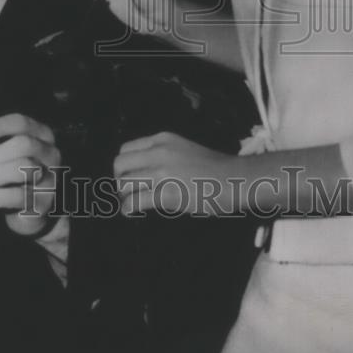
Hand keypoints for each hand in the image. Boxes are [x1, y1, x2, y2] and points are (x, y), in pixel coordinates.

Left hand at [0, 113, 60, 237]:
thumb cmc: (16, 170)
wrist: (31, 207)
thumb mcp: (4, 148)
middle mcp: (51, 154)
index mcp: (42, 135)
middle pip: (25, 144)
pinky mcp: (44, 203)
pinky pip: (18, 196)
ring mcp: (50, 179)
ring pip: (22, 170)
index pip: (22, 123)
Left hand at [114, 131, 240, 216]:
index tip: (129, 176)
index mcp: (162, 139)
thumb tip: (144, 171)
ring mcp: (162, 172)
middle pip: (120, 164)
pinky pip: (135, 201)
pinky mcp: (166, 193)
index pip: (126, 148)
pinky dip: (128, 208)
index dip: (124, 165)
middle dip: (119, 179)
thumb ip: (163, 155)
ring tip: (130, 202)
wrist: (233, 179)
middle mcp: (158, 152)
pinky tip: (131, 212)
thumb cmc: (213, 168)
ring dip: (123, 195)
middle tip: (127, 191)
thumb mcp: (183, 149)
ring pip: (124, 183)